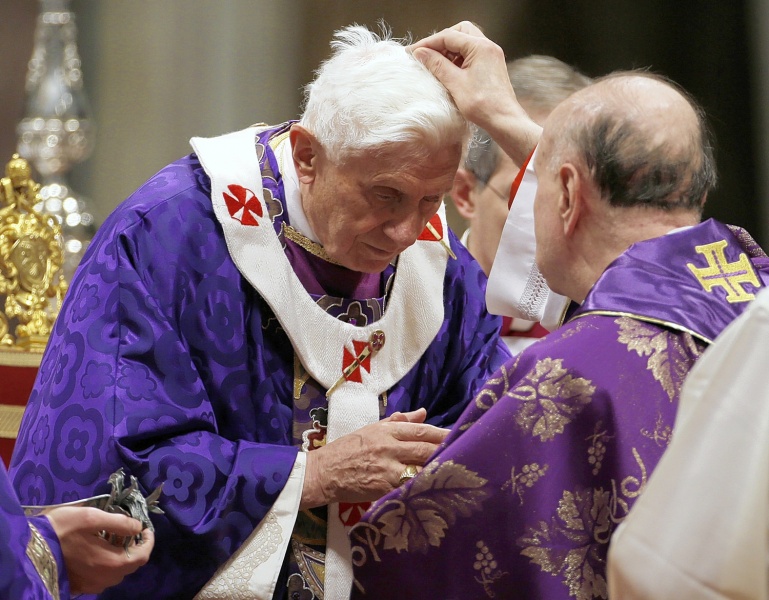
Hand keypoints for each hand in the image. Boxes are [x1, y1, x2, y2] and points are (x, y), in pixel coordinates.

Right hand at [45, 507, 154, 593]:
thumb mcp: (91, 517)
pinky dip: (108, 564)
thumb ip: (119, 523)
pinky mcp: (80, 587)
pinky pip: (103, 577)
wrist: (30, 549)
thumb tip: (138, 527)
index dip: (148, 541)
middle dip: (135, 547)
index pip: (142, 556)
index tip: (146, 528)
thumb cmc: (61, 529)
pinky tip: (99, 549)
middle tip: (129, 530)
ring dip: (122, 555)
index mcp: (111, 562)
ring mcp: (92, 585)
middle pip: (131, 565)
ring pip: (117, 572)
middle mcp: (104, 579)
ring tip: (113, 538)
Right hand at [301, 408, 447, 507]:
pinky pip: (409, 486)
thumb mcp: (371, 430)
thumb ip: (398, 422)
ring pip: (420, 467)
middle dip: (447, 450)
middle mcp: (389, 446)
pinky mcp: (383, 486)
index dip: (443, 433)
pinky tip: (437, 490)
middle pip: (426, 448)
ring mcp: (387, 467)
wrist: (322, 472)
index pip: (422, 430)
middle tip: (469, 452)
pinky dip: (423, 487)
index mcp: (386, 430)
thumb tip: (423, 412)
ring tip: (458, 472)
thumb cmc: (345, 451)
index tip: (461, 435)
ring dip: (439, 469)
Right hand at [408, 22, 541, 165]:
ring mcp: (491, 56)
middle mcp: (488, 47)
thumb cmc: (483, 105)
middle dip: (441, 41)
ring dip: (449, 51)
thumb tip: (421, 53)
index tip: (412, 52)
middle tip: (426, 54)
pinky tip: (448, 72)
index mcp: (480, 47)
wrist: (504, 121)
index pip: (448, 36)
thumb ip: (437, 65)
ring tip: (435, 65)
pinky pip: (471, 54)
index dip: (428, 43)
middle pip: (460, 32)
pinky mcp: (490, 66)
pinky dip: (457, 59)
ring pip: (466, 42)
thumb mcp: (455, 83)